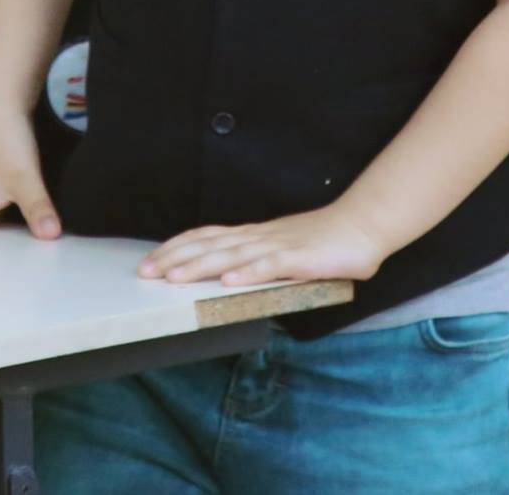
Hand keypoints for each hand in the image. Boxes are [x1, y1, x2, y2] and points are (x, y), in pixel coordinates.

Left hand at [139, 204, 387, 286]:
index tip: (151, 259)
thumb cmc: (323, 242)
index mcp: (254, 235)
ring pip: (233, 255)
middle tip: (146, 272)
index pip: (207, 237)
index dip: (178, 247)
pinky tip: (229, 282)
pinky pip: (271, 266)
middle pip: (211, 246)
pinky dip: (248, 273)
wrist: (362, 226)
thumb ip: (256, 261)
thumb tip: (227, 276)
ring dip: (202, 266)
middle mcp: (260, 237)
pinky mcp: (301, 258)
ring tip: (175, 278)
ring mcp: (279, 246)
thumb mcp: (281, 250)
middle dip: (176, 258)